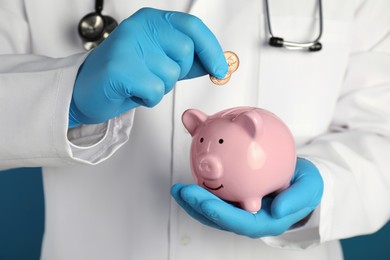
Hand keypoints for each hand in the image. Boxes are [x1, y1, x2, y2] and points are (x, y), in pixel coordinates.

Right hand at [69, 8, 227, 127]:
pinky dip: (148, 99)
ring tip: (139, 83)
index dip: (211, 49)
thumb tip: (218, 63)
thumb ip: (188, 61)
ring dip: (160, 88)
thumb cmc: (124, 75)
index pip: (193, 28)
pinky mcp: (120, 69)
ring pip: (171, 75)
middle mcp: (139, 28)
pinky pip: (155, 90)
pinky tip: (132, 92)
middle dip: (177, 72)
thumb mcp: (160, 63)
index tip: (220, 68)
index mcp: (150, 21)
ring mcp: (128, 46)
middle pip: (185, 52)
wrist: (85, 90)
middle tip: (154, 75)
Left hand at [171, 158, 323, 237]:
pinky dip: (201, 190)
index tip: (203, 202)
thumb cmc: (305, 185)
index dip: (219, 215)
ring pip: (212, 210)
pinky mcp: (234, 199)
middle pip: (219, 218)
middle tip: (182, 191)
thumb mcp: (311, 188)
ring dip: (193, 201)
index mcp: (266, 221)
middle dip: (198, 208)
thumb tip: (278, 209)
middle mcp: (249, 218)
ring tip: (177, 189)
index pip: (239, 222)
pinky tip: (190, 178)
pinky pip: (215, 196)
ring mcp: (239, 210)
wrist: (301, 178)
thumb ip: (298, 198)